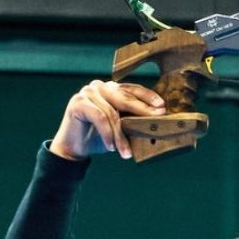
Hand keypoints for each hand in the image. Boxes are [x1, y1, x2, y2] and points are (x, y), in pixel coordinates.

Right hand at [50, 80, 165, 160]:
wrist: (75, 147)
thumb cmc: (101, 137)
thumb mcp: (122, 127)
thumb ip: (135, 120)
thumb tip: (159, 121)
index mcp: (113, 88)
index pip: (134, 90)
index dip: (149, 98)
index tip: (163, 107)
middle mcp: (100, 86)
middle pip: (125, 98)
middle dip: (143, 111)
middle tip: (156, 120)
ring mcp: (88, 92)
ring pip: (112, 113)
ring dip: (120, 135)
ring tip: (126, 153)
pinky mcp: (78, 102)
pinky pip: (99, 118)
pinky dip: (107, 134)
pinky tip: (111, 148)